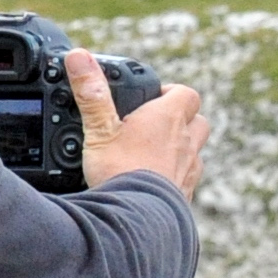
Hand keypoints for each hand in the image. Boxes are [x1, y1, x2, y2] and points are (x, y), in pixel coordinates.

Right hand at [73, 49, 210, 199]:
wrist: (138, 222)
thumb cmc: (120, 172)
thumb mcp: (99, 129)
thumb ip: (91, 93)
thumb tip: (78, 56)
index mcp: (168, 120)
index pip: (185, 94)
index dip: (172, 93)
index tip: (154, 97)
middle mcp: (186, 143)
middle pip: (198, 122)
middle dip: (183, 119)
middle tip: (157, 124)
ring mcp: (188, 171)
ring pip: (196, 152)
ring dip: (183, 149)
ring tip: (157, 153)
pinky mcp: (185, 197)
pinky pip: (188, 181)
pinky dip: (177, 178)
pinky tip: (156, 184)